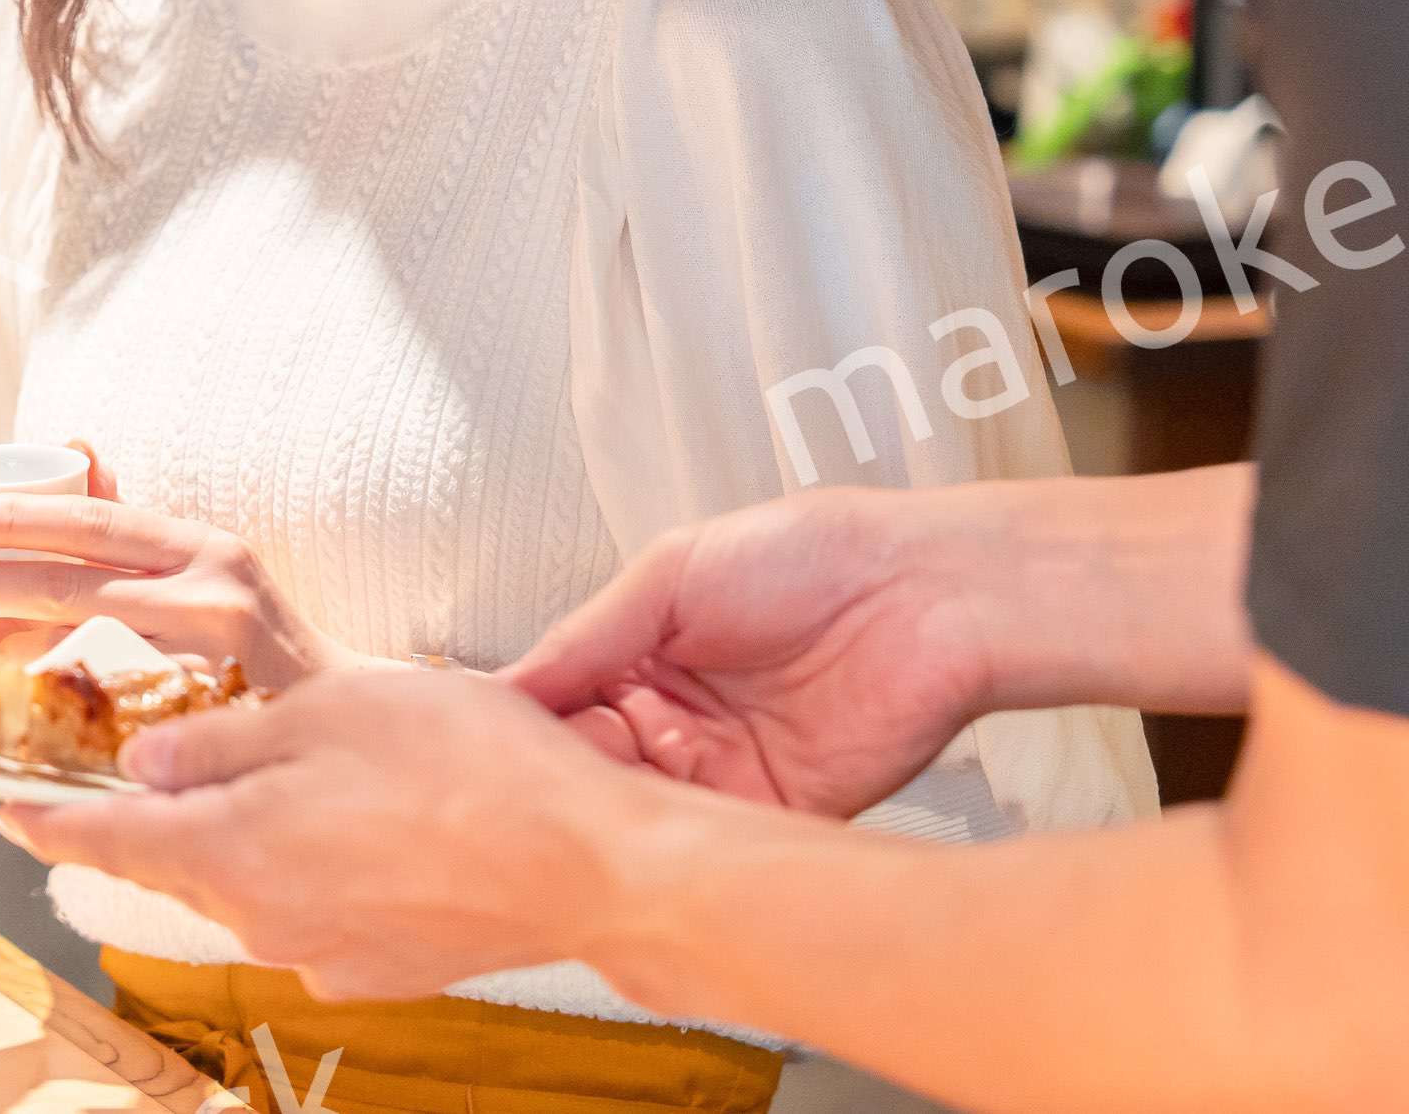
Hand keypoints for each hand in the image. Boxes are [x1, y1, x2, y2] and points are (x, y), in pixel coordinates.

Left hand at [0, 451, 355, 693]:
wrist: (342, 720)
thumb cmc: (266, 652)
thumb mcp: (215, 577)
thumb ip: (144, 549)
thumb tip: (69, 477)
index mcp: (205, 548)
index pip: (97, 517)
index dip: (19, 515)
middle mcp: (212, 589)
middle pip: (76, 577)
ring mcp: (212, 656)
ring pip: (84, 644)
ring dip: (6, 644)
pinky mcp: (209, 716)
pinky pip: (113, 708)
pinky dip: (55, 703)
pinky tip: (8, 706)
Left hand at [0, 667, 661, 999]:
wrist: (588, 864)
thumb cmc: (468, 766)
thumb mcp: (329, 710)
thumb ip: (223, 743)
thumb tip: (147, 761)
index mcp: (232, 845)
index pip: (109, 837)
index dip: (51, 822)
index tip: (4, 814)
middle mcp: (262, 916)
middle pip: (181, 863)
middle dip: (161, 821)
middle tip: (155, 774)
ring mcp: (323, 953)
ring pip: (253, 887)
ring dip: (252, 840)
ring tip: (298, 783)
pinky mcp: (381, 968)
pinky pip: (318, 914)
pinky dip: (318, 872)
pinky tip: (370, 831)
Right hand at [503, 487, 994, 819]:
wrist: (927, 591)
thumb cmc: (815, 554)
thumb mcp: (673, 572)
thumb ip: (589, 635)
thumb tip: (504, 685)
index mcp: (644, 657)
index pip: (558, 708)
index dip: (523, 734)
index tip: (481, 757)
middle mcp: (676, 722)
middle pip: (589, 772)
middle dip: (555, 788)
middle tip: (516, 802)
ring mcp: (722, 773)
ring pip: (639, 819)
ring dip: (608, 826)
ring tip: (568, 830)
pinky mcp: (773, 816)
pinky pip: (709, 849)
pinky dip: (674, 854)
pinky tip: (642, 850)